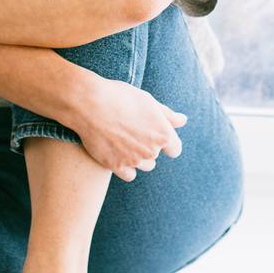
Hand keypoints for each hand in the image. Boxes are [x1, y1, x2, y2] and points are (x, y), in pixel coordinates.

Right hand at [72, 76, 186, 181]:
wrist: (89, 104)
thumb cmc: (120, 97)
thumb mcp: (147, 101)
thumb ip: (167, 115)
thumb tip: (183, 121)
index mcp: (163, 134)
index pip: (175, 150)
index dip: (167, 143)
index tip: (155, 135)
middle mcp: (151, 150)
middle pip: (155, 156)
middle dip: (147, 146)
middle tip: (131, 130)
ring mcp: (134, 160)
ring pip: (144, 166)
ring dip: (137, 157)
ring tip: (122, 140)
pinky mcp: (116, 167)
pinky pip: (130, 175)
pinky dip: (125, 167)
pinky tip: (117, 153)